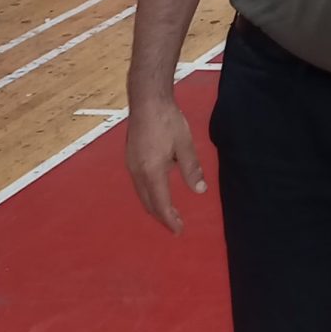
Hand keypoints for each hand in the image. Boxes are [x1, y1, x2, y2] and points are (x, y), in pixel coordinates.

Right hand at [126, 97, 207, 234]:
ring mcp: (131, 165)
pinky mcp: (130, 158)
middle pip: (149, 203)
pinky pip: (139, 184)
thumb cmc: (167, 121)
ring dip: (155, 206)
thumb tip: (199, 190)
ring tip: (169, 212)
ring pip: (142, 194)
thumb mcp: (185, 145)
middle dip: (162, 216)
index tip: (179, 231)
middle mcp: (137, 172)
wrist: (147, 100)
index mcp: (152, 171)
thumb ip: (191, 169)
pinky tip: (159, 191)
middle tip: (176, 226)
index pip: (161, 204)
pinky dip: (149, 194)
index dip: (170, 220)